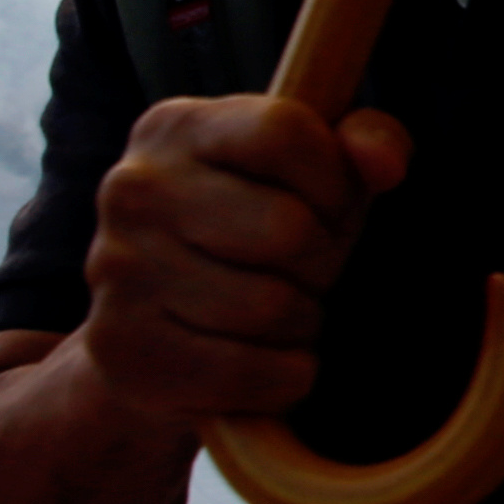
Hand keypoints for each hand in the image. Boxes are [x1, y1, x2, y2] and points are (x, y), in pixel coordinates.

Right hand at [74, 96, 409, 427]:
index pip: (285, 130)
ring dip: (300, 323)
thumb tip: (387, 166)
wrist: (159, 335)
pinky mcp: (124, 349)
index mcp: (176, 127)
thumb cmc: (257, 234)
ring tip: (279, 315)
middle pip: (286, 229)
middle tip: (302, 272)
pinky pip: (242, 373)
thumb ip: (369, 140)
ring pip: (269, 308)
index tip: (329, 206)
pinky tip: (265, 360)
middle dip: (321, 261)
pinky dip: (280, 376)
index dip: (332, 178)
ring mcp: (117, 269)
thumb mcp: (316, 174)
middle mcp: (133, 189)